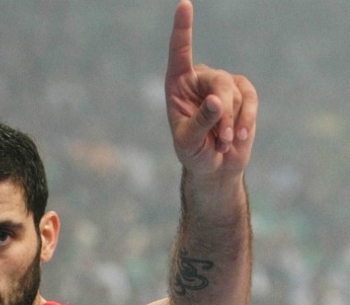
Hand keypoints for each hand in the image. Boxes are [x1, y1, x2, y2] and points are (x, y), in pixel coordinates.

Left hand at [165, 0, 257, 177]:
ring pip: (235, 91)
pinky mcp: (242, 92)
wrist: (214, 166)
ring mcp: (222, 84)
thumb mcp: (189, 142)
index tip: (184, 5)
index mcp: (176, 84)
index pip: (179, 52)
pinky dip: (246, 119)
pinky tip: (239, 137)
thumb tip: (217, 100)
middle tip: (222, 137)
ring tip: (223, 142)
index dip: (182, 29)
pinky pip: (250, 98)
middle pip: (218, 81)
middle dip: (223, 110)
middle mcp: (198, 79)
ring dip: (232, 121)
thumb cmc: (193, 153)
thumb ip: (201, 122)